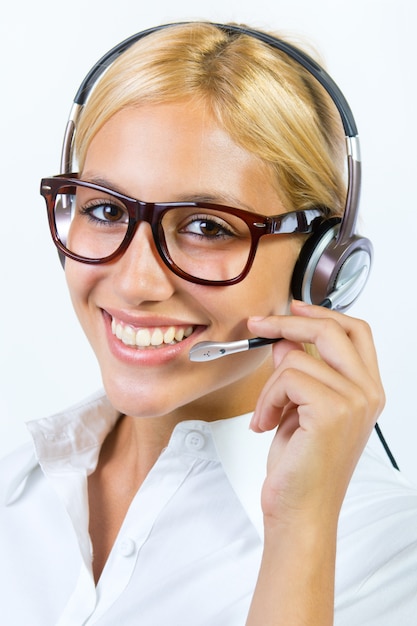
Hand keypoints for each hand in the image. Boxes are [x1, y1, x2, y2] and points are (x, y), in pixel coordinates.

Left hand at [248, 300, 384, 525]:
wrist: (300, 512)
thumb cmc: (302, 467)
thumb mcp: (299, 409)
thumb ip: (300, 372)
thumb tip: (284, 342)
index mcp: (366, 390)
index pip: (355, 331)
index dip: (321, 313)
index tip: (291, 308)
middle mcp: (367, 393)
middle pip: (332, 329)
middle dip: (288, 321)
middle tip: (259, 325)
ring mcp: (354, 401)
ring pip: (297, 357)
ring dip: (269, 385)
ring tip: (266, 414)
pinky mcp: (332, 411)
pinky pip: (286, 378)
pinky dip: (267, 399)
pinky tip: (266, 424)